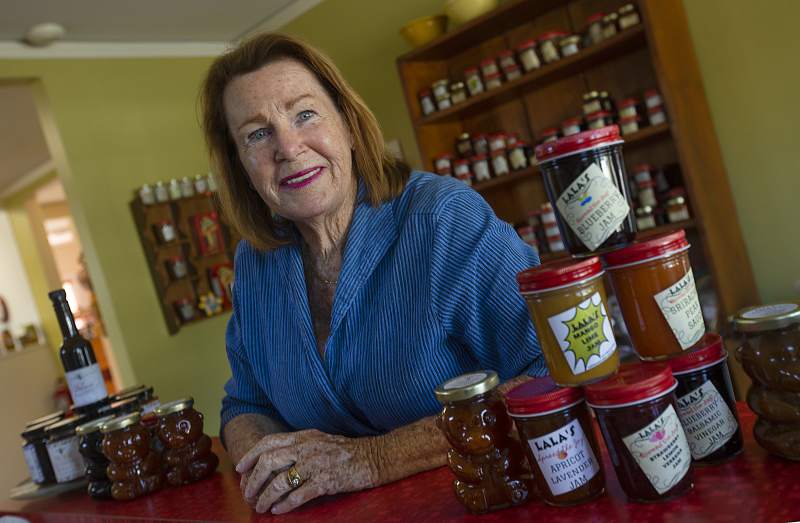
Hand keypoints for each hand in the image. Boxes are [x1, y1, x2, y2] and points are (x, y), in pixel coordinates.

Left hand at [236, 429, 377, 513]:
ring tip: (260, 507)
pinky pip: (298, 494)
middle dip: (253, 481)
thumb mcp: (320, 441)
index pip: (269, 442)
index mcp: (304, 437)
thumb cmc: (346, 452)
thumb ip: (299, 446)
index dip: (251, 455)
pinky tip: (278, 510)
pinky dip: (285, 504)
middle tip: (248, 494)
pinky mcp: (326, 481)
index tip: (240, 469)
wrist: (374, 457)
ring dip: (265, 497)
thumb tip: (273, 458)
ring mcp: (317, 464)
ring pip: (280, 481)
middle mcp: (307, 447)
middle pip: (269, 462)